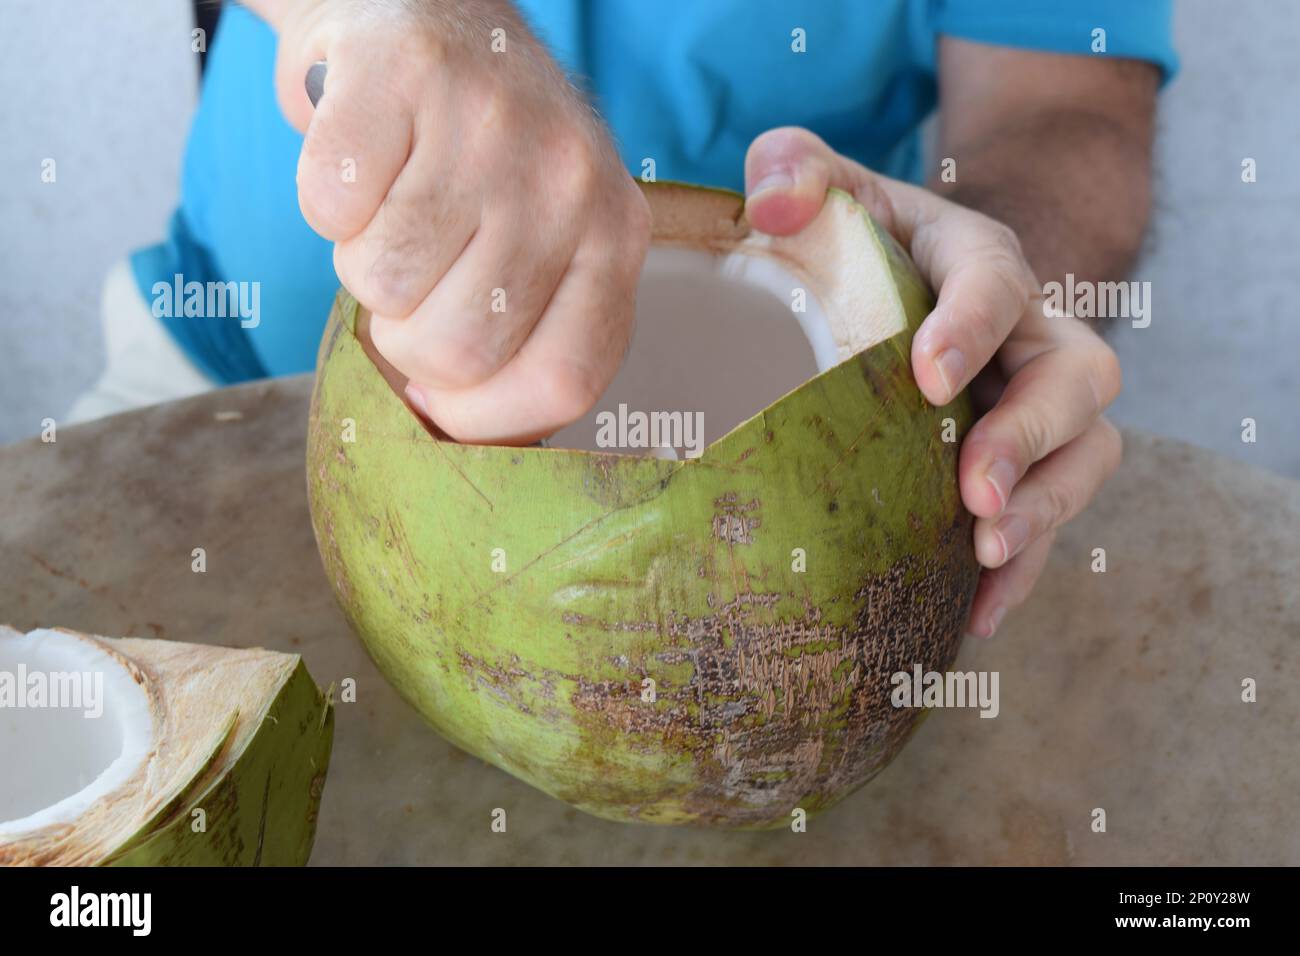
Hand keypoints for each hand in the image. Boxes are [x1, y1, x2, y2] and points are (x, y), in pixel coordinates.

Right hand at [275, 0, 650, 443]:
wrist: (429, 8)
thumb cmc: (480, 161)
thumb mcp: (542, 245)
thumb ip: (526, 338)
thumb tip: (450, 440)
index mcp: (616, 238)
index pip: (565, 382)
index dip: (484, 417)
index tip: (439, 397)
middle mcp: (569, 179)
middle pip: (456, 349)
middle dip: (405, 334)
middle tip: (412, 274)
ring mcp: (491, 122)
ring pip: (380, 282)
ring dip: (363, 262)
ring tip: (394, 205)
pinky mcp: (403, 70)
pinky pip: (329, 205)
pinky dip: (323, 197)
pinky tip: (363, 160)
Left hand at [744, 127, 1122, 638]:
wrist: (890, 280)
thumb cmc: (848, 237)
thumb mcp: (819, 187)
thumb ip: (793, 171)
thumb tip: (772, 204)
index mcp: (974, 258)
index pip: (995, 279)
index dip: (974, 326)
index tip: (927, 377)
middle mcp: (1026, 330)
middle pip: (1077, 376)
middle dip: (1032, 436)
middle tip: (976, 490)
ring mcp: (1033, 400)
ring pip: (1086, 451)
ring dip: (1047, 507)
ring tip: (987, 551)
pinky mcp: (1022, 461)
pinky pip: (1049, 512)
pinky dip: (1022, 565)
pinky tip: (977, 612)